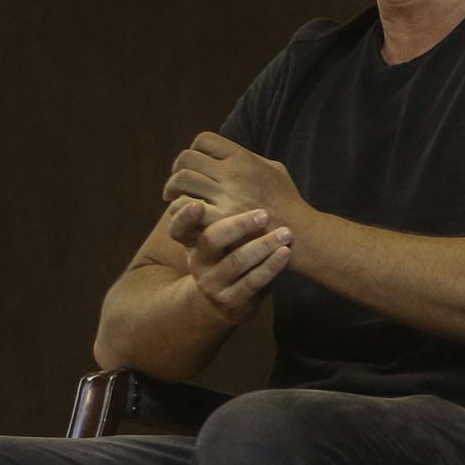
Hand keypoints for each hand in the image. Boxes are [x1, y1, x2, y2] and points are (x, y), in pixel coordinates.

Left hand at [163, 132, 306, 224]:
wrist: (300, 234)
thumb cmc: (290, 204)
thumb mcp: (276, 170)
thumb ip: (252, 159)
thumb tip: (232, 154)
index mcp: (244, 158)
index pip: (204, 140)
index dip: (195, 151)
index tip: (195, 166)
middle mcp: (231, 173)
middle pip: (186, 158)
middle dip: (177, 170)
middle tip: (177, 185)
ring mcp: (224, 196)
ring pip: (181, 180)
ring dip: (173, 190)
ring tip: (173, 200)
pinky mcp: (218, 219)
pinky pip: (184, 206)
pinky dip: (179, 210)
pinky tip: (185, 218)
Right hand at [165, 199, 292, 323]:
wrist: (229, 298)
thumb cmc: (229, 253)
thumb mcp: (217, 234)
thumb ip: (219, 207)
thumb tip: (229, 165)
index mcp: (192, 241)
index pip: (178, 228)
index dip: (185, 217)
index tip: (198, 203)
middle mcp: (198, 262)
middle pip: (211, 241)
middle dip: (238, 225)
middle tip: (263, 214)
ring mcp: (213, 283)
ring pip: (236, 262)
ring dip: (263, 246)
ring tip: (286, 233)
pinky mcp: (231, 299)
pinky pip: (253, 281)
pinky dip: (271, 266)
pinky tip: (285, 252)